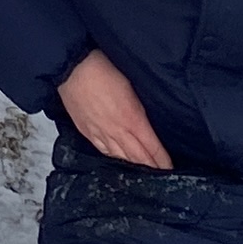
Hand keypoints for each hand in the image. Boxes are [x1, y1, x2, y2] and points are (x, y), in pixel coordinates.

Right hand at [56, 49, 170, 168]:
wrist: (72, 67)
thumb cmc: (102, 68)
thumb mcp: (131, 85)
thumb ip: (140, 106)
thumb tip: (146, 119)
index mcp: (133, 119)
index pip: (152, 147)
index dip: (162, 160)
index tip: (170, 169)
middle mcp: (117, 131)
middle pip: (138, 157)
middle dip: (151, 168)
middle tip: (160, 176)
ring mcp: (100, 133)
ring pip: (120, 157)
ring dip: (133, 166)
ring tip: (143, 173)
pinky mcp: (87, 131)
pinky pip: (103, 150)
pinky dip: (114, 158)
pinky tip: (118, 159)